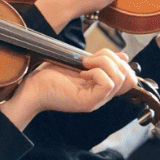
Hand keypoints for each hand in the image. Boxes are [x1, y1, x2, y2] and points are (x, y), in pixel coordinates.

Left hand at [0, 49, 134, 129]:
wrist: (30, 88)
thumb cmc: (49, 76)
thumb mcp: (79, 64)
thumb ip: (100, 61)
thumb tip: (123, 56)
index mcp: (101, 88)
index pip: (129, 78)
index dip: (119, 62)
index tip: (96, 56)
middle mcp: (102, 96)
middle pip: (129, 77)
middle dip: (112, 59)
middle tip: (89, 59)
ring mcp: (97, 101)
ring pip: (121, 78)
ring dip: (104, 64)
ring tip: (84, 64)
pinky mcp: (89, 103)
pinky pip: (108, 84)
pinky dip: (97, 72)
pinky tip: (82, 72)